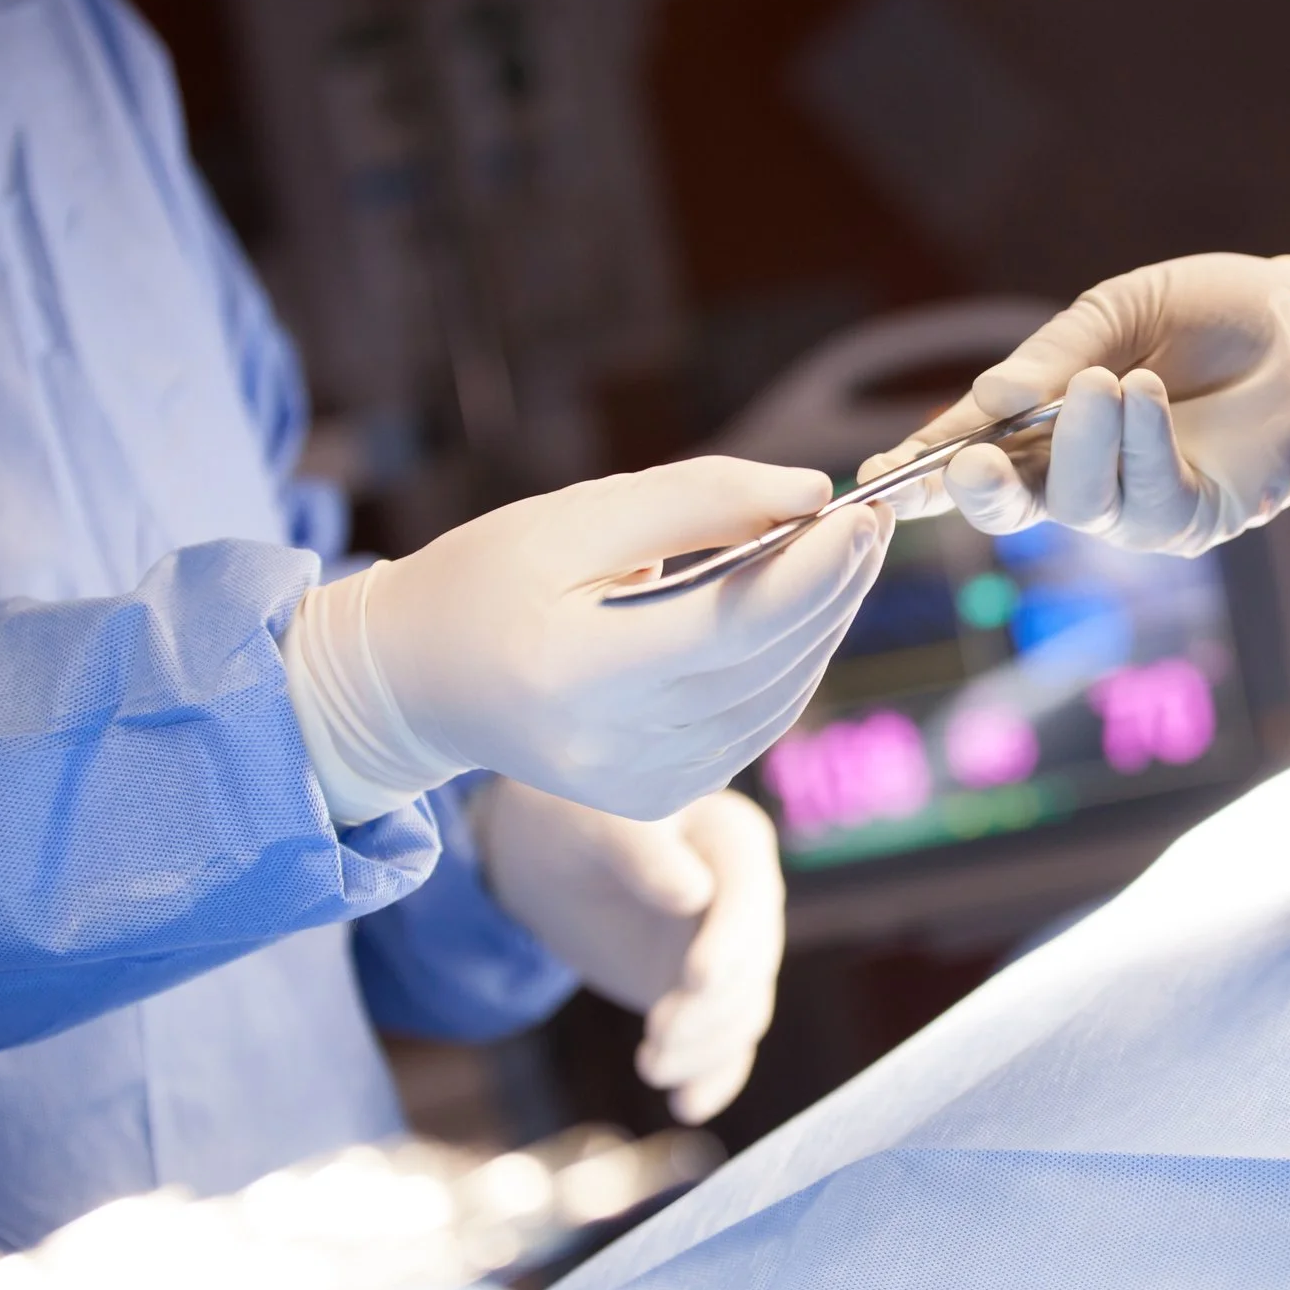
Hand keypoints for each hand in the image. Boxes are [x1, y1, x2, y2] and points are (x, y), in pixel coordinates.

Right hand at [284, 457, 892, 823]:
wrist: (420, 683)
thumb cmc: (491, 578)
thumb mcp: (576, 516)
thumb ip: (696, 501)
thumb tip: (812, 494)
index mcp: (571, 671)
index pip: (728, 626)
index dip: (811, 573)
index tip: (862, 512)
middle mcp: (611, 746)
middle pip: (766, 661)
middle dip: (832, 585)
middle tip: (869, 515)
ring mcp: (640, 784)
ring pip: (778, 696)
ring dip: (823, 621)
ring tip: (841, 550)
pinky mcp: (661, 796)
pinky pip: (758, 722)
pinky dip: (791, 661)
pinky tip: (799, 608)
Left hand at [475, 781, 783, 1125]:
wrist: (546, 858)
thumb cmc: (572, 818)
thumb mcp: (597, 821)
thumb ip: (643, 851)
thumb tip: (692, 894)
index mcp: (734, 840)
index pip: (750, 895)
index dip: (730, 939)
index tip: (695, 979)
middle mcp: (748, 899)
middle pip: (754, 964)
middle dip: (710, 1007)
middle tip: (657, 1036)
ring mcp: (731, 952)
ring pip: (742, 1011)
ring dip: (704, 1047)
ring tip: (650, 1066)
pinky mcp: (705, 997)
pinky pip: (725, 1043)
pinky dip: (713, 1077)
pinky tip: (686, 1105)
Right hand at [858, 253, 1289, 555]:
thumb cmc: (1216, 311)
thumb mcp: (1121, 310)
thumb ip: (1054, 354)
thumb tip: (988, 401)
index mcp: (1047, 423)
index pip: (973, 455)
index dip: (921, 471)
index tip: (872, 485)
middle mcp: (1083, 473)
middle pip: (1011, 506)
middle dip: (979, 493)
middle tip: (964, 465)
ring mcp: (1138, 502)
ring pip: (1078, 505)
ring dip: (1082, 445)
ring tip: (1109, 380)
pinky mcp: (1197, 517)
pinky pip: (1149, 503)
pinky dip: (1138, 448)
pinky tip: (1143, 397)